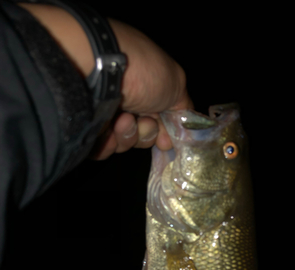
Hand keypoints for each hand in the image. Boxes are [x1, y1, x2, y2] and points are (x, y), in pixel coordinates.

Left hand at [90, 19, 192, 159]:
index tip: (167, 138)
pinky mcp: (85, 125)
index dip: (165, 130)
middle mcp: (124, 96)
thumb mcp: (175, 84)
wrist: (96, 71)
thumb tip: (182, 131)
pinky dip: (109, 142)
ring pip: (124, 142)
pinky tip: (108, 127)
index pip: (159, 116)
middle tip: (142, 120)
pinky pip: (102, 147)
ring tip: (122, 119)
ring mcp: (103, 111)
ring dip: (128, 135)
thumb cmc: (141, 71)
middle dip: (146, 132)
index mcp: (145, 84)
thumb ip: (183, 108)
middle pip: (143, 133)